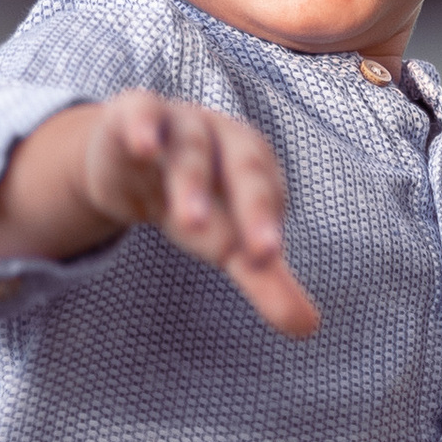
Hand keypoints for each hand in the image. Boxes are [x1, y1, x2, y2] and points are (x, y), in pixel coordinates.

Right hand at [72, 90, 320, 338]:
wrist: (133, 150)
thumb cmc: (195, 196)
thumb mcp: (224, 238)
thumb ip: (263, 281)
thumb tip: (308, 328)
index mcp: (256, 163)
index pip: (268, 197)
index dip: (267, 226)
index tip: (268, 261)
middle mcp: (225, 138)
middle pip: (245, 168)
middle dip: (253, 207)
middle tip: (262, 255)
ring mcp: (180, 123)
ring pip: (191, 150)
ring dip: (192, 184)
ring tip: (192, 223)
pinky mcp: (134, 113)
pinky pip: (141, 114)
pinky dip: (143, 128)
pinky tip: (143, 147)